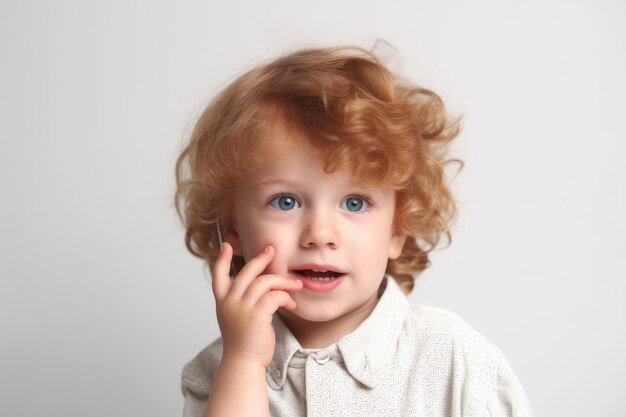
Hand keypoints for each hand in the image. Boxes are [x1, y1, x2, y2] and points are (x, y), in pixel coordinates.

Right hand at [211, 243, 302, 367]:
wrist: (243, 362)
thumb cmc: (244, 341)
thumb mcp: (236, 317)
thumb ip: (242, 300)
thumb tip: (261, 283)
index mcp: (222, 301)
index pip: (218, 275)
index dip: (222, 259)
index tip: (226, 245)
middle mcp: (229, 302)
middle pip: (246, 272)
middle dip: (261, 258)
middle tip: (272, 250)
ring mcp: (242, 307)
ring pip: (264, 282)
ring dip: (283, 281)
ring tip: (295, 285)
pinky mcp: (256, 314)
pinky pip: (275, 296)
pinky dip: (286, 297)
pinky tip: (292, 304)